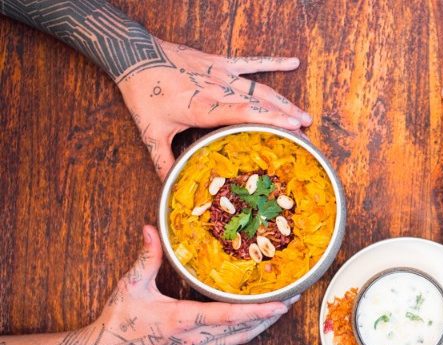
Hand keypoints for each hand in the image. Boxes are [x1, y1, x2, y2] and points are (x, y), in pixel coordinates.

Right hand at [82, 225, 296, 344]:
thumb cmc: (118, 320)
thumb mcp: (131, 285)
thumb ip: (147, 256)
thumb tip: (150, 226)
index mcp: (184, 319)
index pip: (230, 315)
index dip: (258, 310)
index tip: (282, 302)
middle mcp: (197, 339)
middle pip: (244, 327)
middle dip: (272, 311)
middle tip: (296, 295)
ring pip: (241, 341)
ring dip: (266, 327)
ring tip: (287, 310)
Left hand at [117, 40, 311, 179]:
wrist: (133, 55)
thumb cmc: (142, 93)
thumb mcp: (151, 132)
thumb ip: (163, 162)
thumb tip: (169, 187)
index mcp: (203, 106)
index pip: (243, 112)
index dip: (270, 118)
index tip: (293, 127)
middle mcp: (218, 88)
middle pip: (258, 103)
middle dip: (284, 116)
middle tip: (305, 132)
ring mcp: (221, 73)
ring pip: (259, 87)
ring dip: (282, 101)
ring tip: (303, 116)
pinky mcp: (220, 62)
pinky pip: (251, 62)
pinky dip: (273, 62)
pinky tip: (293, 63)